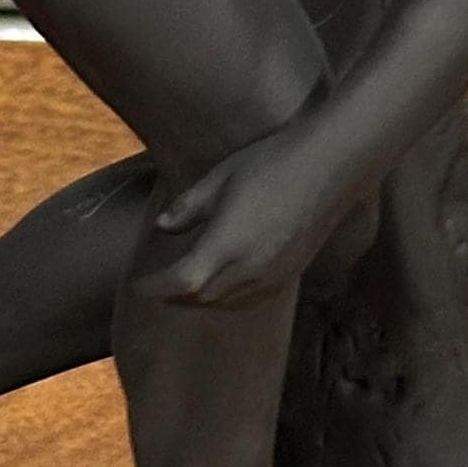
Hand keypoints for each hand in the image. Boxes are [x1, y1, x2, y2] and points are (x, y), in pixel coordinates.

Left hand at [145, 124, 377, 310]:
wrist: (329, 166)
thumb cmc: (270, 163)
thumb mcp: (220, 178)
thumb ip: (188, 208)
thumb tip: (162, 228)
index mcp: (226, 245)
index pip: (180, 283)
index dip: (155, 288)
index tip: (138, 285)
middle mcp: (250, 269)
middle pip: (200, 298)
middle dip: (173, 296)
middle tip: (155, 287)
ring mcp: (273, 276)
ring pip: (225, 303)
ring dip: (199, 300)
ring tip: (182, 290)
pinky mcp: (289, 274)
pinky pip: (250, 300)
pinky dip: (227, 299)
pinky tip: (221, 287)